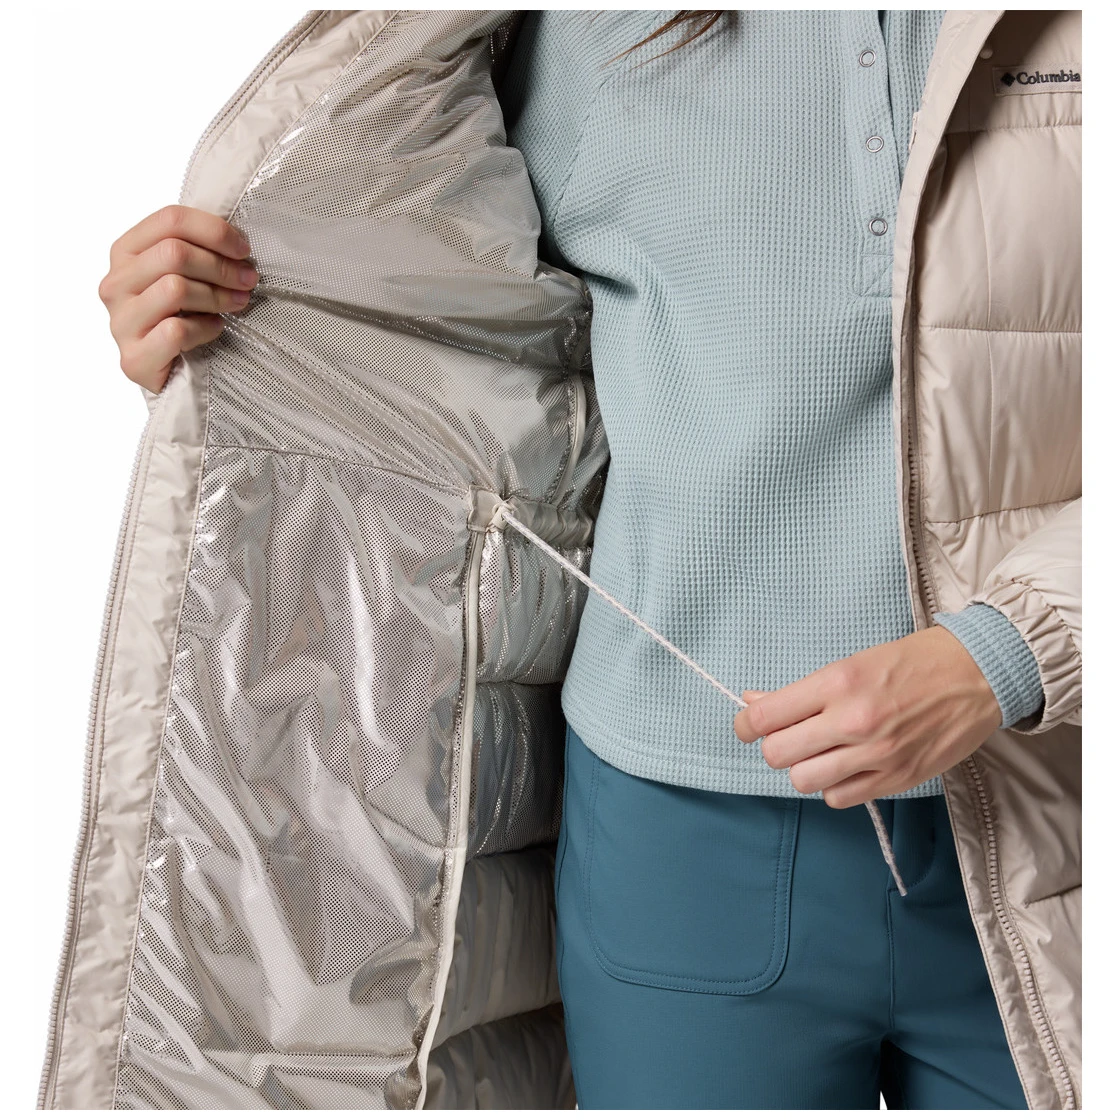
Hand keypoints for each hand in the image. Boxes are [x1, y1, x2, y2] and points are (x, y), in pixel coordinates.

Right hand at [98, 204, 258, 395]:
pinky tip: (214, 328)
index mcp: (126, 252)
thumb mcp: (184, 275)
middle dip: (221, 266)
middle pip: (174, 253)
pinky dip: (205, 328)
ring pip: (175, 289)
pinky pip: (176, 331)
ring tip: (237, 303)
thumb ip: (196, 251)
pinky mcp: (134, 358)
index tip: (243, 249)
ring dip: (217, 296)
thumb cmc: (181, 317)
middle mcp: (116, 283)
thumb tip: (237, 241)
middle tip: (248, 280)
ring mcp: (121, 321)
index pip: (170, 220)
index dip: (214, 230)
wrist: (169, 375)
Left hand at [732, 626, 1002, 807]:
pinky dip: (833, 786)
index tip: (747, 725)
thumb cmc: (911, 663)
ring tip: (818, 753)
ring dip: (803, 768)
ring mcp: (876, 753)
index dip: (745, 725)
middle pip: (777, 754)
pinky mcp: (897, 779)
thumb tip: (753, 701)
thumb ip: (801, 691)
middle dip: (774, 746)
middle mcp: (853, 720)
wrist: (976, 676)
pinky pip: (838, 798)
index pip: (765, 717)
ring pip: (804, 780)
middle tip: (787, 737)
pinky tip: (844, 767)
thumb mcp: (850, 662)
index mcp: (837, 682)